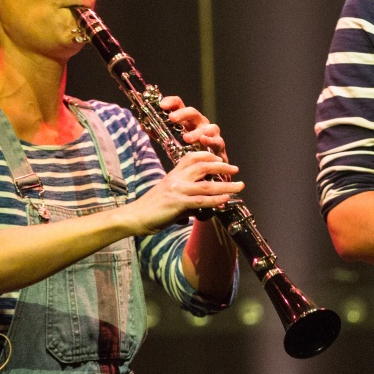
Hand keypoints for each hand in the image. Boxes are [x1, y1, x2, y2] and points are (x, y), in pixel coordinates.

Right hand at [124, 150, 242, 234]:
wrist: (134, 216)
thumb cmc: (150, 209)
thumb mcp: (169, 198)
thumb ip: (186, 200)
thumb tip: (200, 208)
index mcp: (173, 174)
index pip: (191, 157)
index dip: (207, 156)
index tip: (220, 159)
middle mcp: (176, 178)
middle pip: (203, 166)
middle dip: (222, 167)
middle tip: (236, 169)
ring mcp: (177, 190)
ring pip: (207, 185)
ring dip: (226, 186)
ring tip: (239, 186)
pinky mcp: (177, 203)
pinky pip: (201, 200)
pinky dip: (215, 200)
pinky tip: (225, 199)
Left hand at [157, 96, 227, 163]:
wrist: (204, 166)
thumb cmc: (186, 150)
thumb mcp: (170, 140)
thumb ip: (158, 132)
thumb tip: (142, 125)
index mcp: (186, 119)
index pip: (179, 104)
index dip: (171, 102)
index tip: (161, 105)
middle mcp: (199, 123)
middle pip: (193, 112)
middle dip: (182, 114)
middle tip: (172, 118)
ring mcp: (211, 133)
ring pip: (208, 127)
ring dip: (196, 132)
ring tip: (186, 138)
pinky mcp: (219, 145)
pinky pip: (218, 141)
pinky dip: (212, 141)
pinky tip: (204, 142)